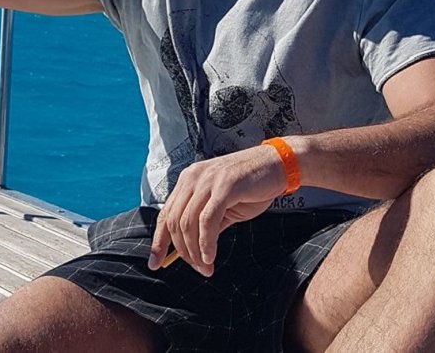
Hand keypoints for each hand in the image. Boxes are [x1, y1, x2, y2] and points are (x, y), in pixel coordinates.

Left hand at [148, 144, 287, 276]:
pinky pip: (208, 220)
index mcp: (189, 180)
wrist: (278, 165)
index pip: (165, 214)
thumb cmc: (252, 187)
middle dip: (183, 251)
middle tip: (198, 269)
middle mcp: (193, 177)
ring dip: (195, 251)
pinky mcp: (225, 186)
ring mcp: (209, 180)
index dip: (158, 241)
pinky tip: (211, 256)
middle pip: (175, 221)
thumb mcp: (224, 208)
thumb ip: (206, 225)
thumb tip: (192, 252)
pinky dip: (206, 242)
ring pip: (189, 222)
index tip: (155, 264)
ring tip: (206, 267)